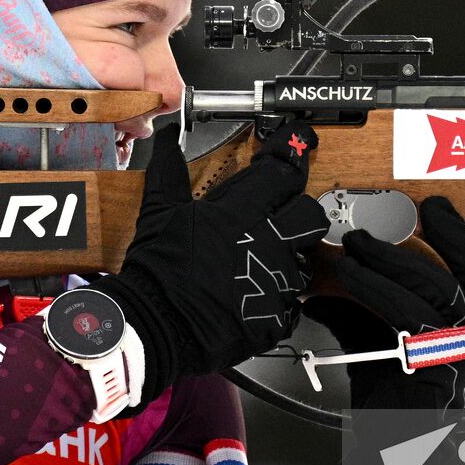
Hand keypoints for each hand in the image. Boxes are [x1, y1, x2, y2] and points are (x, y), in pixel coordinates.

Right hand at [89, 121, 329, 403]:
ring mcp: (275, 282)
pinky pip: (293, 303)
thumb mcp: (159, 213)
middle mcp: (265, 244)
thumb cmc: (156, 272)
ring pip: (306, 261)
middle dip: (300, 214)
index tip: (296, 149)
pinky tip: (255, 298)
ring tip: (261, 265)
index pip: (284, 174)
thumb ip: (169, 171)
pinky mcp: (277, 317)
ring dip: (289, 260)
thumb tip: (168, 136)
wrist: (154, 327)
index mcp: (238, 213)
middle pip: (310, 215)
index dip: (292, 158)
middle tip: (281, 220)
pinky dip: (279, 301)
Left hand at [306, 195, 464, 410]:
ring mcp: (459, 359)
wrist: (382, 450)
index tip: (435, 208)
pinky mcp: (435, 373)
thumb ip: (358, 303)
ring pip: (440, 293)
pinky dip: (375, 290)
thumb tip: (322, 273)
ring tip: (354, 246)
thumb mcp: (374, 335)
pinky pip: (410, 319)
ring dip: (392, 261)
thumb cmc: (386, 392)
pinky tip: (348, 277)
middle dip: (443, 240)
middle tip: (400, 218)